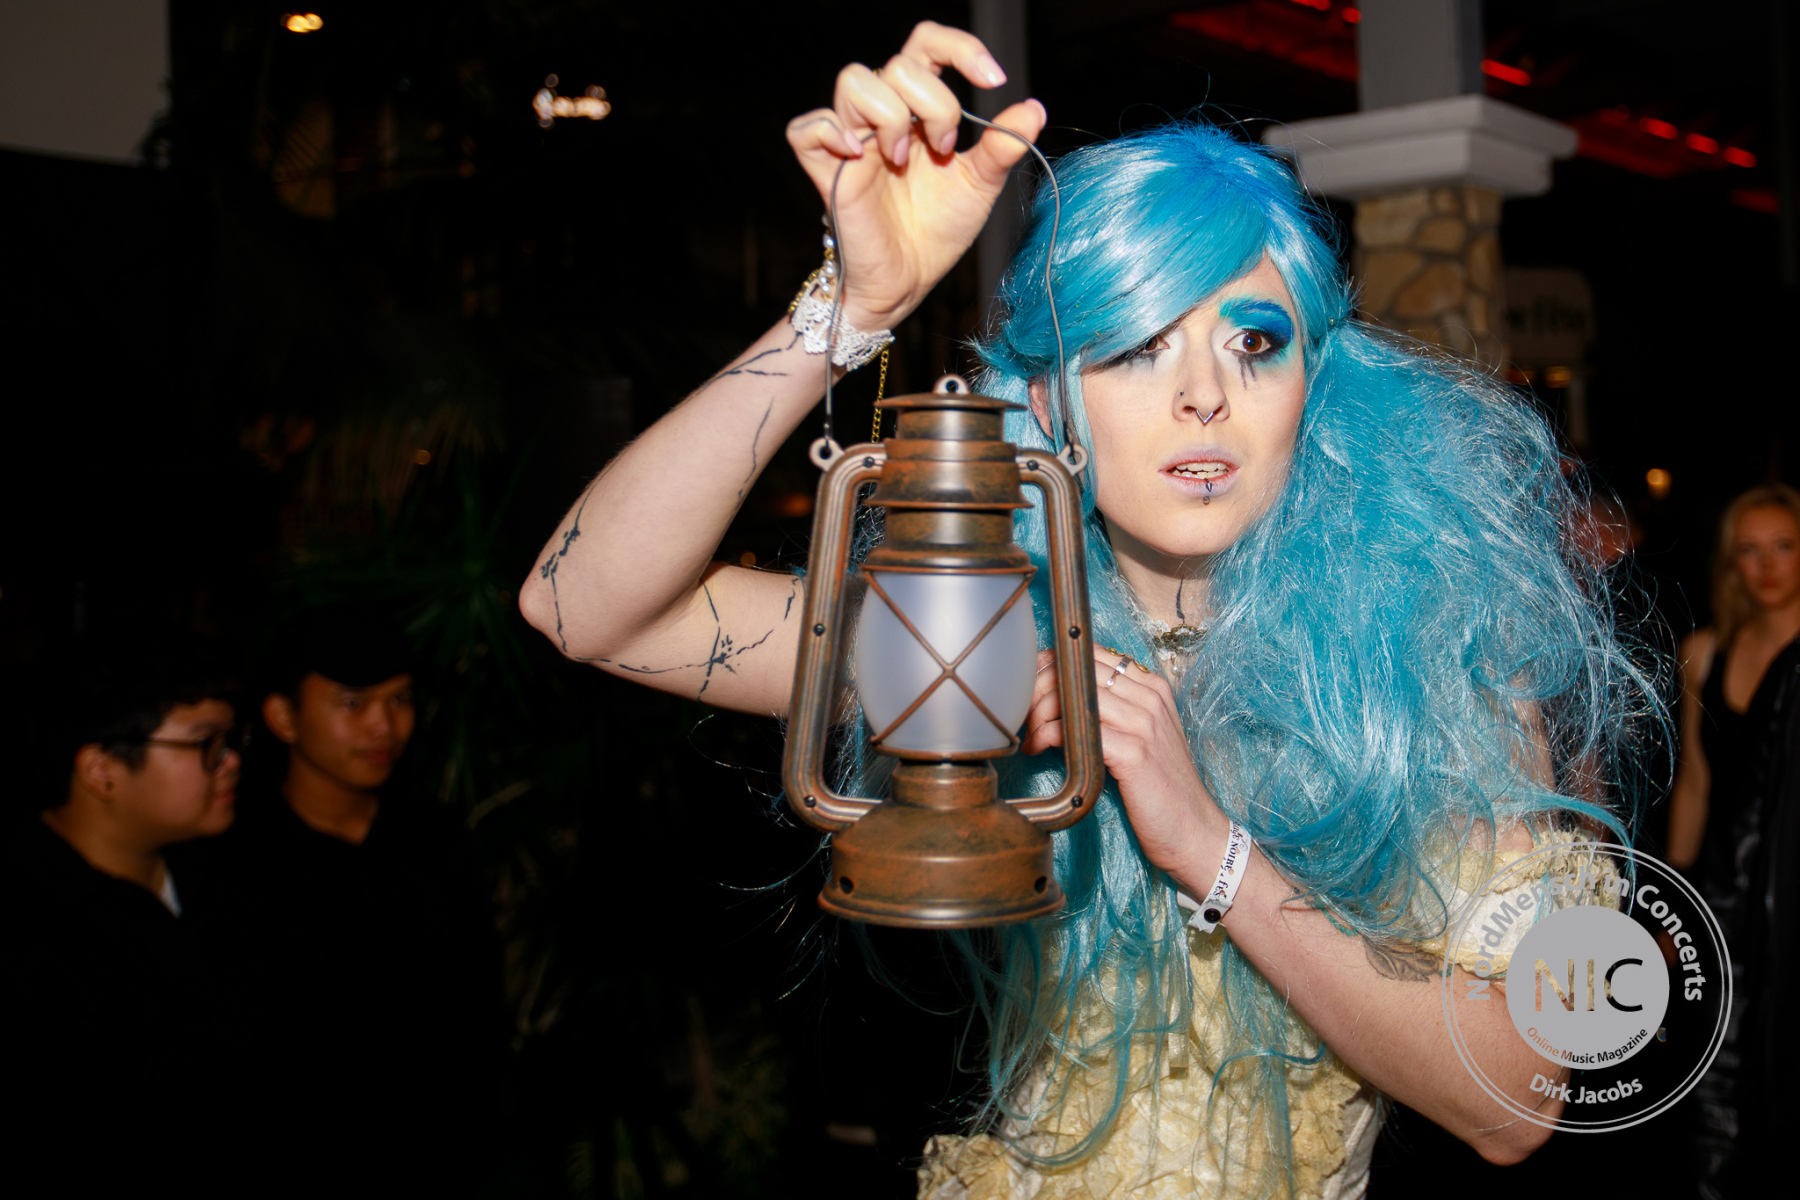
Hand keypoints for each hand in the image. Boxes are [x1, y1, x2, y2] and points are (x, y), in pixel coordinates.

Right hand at [785, 21, 1046, 330]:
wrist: (910, 283)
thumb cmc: (937, 231)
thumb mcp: (980, 185)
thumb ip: (1003, 146)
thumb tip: (1034, 109)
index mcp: (919, 110)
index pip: (927, 45)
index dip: (960, 49)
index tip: (993, 80)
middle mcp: (883, 117)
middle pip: (898, 64)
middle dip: (935, 104)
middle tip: (946, 149)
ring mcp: (852, 142)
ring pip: (855, 80)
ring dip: (890, 115)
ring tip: (903, 159)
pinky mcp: (827, 172)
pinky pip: (805, 130)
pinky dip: (830, 131)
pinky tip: (859, 155)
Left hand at [1023, 648, 1228, 886]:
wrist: (1194, 831)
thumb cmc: (1161, 789)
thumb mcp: (1142, 737)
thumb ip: (1113, 711)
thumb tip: (1061, 696)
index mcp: (1152, 687)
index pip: (1091, 654)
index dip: (1052, 666)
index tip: (1031, 688)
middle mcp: (1150, 697)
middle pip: (1078, 669)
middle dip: (1040, 688)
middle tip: (1025, 716)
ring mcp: (1144, 722)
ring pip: (1073, 695)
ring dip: (1040, 714)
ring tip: (1030, 737)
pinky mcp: (1134, 751)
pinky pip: (1077, 728)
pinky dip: (1049, 735)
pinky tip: (1040, 749)